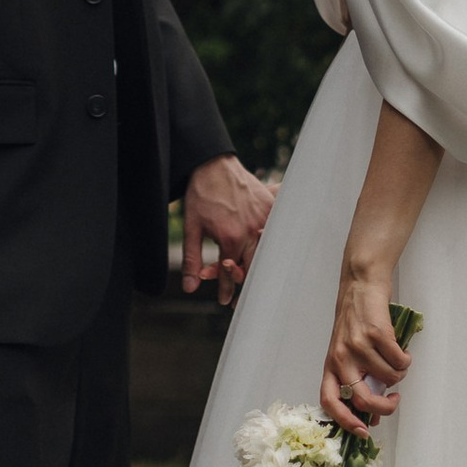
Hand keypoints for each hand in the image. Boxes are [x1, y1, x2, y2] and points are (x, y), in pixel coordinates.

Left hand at [182, 154, 275, 303]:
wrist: (213, 164)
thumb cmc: (201, 195)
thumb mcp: (192, 229)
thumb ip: (192, 260)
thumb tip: (190, 287)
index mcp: (230, 238)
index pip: (231, 273)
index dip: (227, 290)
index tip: (225, 302)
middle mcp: (251, 230)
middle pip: (254, 266)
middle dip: (247, 282)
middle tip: (244, 298)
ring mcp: (263, 218)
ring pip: (268, 250)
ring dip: (262, 263)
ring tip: (260, 276)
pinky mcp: (270, 207)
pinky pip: (276, 230)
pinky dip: (274, 241)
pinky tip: (274, 249)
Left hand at [321, 264, 410, 439]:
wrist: (360, 285)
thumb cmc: (354, 321)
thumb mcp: (347, 352)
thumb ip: (356, 380)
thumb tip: (370, 416)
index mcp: (331, 365)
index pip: (330, 401)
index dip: (345, 421)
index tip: (363, 432)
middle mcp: (341, 358)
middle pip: (362, 399)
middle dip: (384, 408)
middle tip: (394, 400)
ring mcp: (358, 346)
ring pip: (388, 377)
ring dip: (399, 374)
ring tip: (398, 363)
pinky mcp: (376, 333)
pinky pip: (398, 360)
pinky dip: (405, 359)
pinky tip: (403, 352)